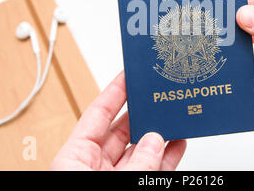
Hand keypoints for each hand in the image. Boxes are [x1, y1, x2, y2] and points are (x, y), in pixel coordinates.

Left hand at [51, 71, 186, 169]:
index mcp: (75, 157)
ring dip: (159, 135)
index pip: (97, 114)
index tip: (128, 74)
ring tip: (175, 118)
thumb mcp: (106, 181)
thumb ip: (135, 163)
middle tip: (158, 96)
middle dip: (142, 113)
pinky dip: (167, 156)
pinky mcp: (133, 187)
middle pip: (122, 129)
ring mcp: (114, 177)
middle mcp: (95, 165)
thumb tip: (154, 141)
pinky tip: (178, 143)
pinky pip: (152, 168)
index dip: (114, 92)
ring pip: (141, 150)